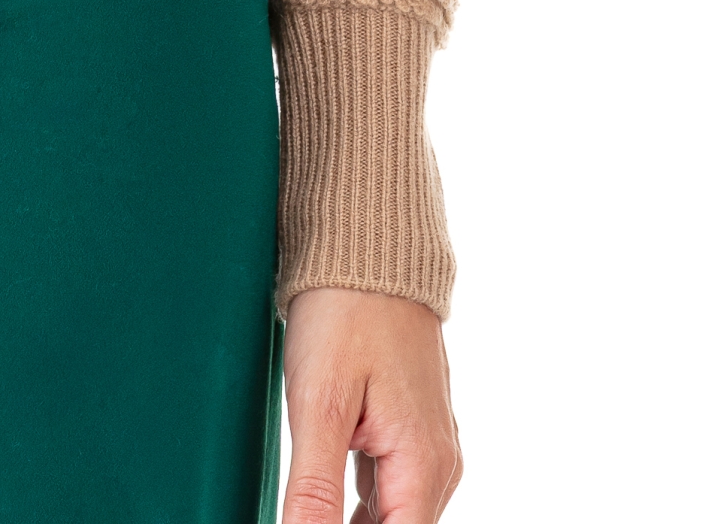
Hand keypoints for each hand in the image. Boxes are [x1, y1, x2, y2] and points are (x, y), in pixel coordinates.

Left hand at [281, 288, 460, 522]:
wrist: (369, 243)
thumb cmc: (345, 311)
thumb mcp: (319, 402)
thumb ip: (316, 487)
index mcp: (424, 466)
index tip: (308, 519)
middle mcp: (437, 464)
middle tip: (304, 507)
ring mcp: (426, 445)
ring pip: (391, 515)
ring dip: (351, 522)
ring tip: (307, 502)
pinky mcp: (408, 429)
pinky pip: (387, 487)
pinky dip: (355, 501)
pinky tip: (324, 494)